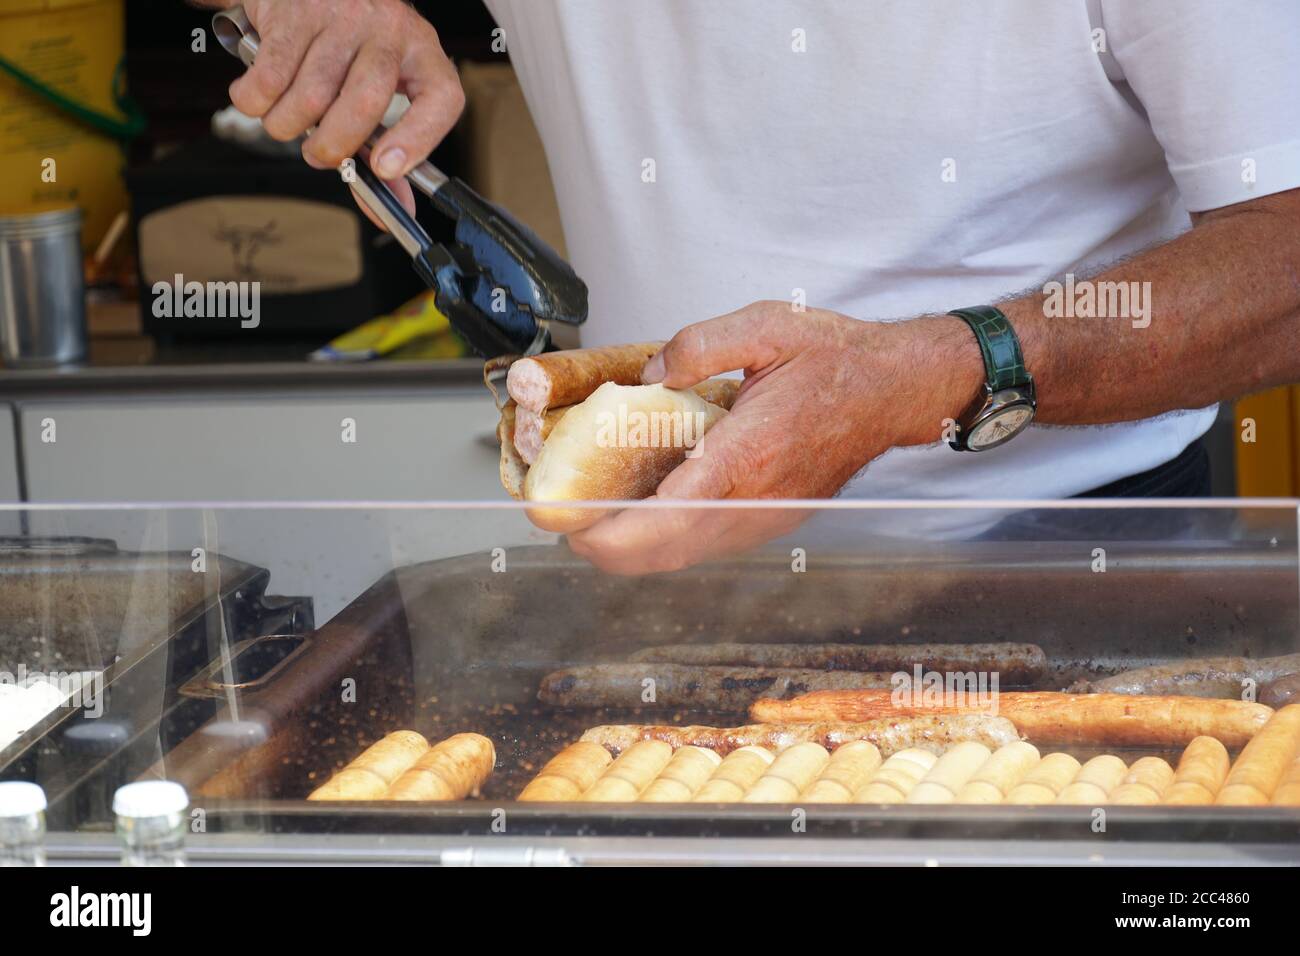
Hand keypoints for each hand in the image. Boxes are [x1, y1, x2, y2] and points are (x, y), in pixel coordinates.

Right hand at [223, 0, 464, 216]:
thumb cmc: (345, 47)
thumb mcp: (377, 90)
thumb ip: (383, 150)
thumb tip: (394, 209)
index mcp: (420, 52)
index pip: (440, 97)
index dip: (418, 139)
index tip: (385, 169)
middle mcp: (387, 30)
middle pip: (365, 103)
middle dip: (333, 146)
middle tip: (319, 154)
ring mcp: (341, 16)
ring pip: (310, 98)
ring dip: (286, 126)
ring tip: (287, 119)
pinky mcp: (293, 13)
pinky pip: (268, 79)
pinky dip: (255, 103)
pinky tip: (259, 97)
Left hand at [566, 301, 982, 573]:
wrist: (894, 390)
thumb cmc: (834, 358)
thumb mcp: (766, 325)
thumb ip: (697, 345)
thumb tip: (647, 376)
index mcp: (749, 453)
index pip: (669, 513)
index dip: (611, 529)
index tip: (568, 524)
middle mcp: (756, 500)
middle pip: (665, 550)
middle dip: (605, 547)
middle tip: (563, 521)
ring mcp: (766, 519)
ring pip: (683, 555)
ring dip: (630, 548)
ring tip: (590, 517)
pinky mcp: (770, 522)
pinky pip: (704, 543)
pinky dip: (662, 539)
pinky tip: (639, 511)